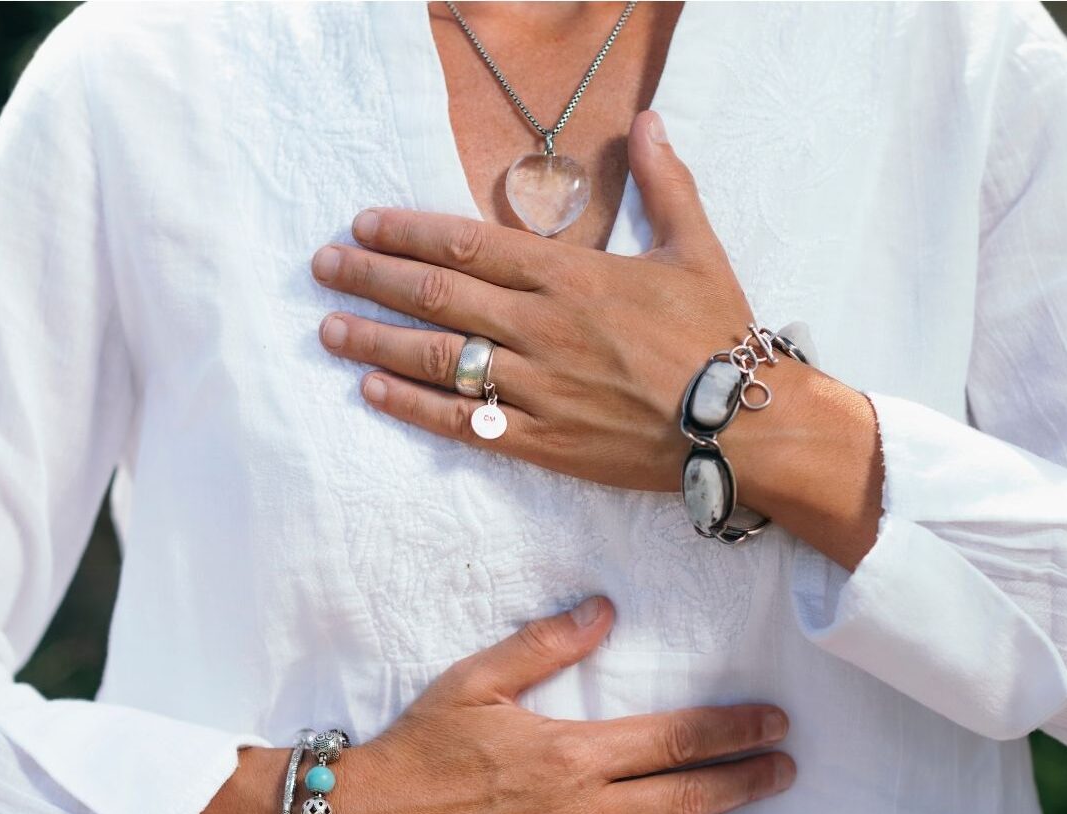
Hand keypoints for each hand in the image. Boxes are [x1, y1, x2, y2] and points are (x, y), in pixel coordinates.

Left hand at [309, 109, 839, 494]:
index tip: (364, 222)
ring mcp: (535, 387)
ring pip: (437, 358)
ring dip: (375, 339)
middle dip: (372, 277)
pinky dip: (413, 405)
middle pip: (436, 295)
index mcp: (569, 277)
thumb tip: (649, 120)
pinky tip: (373, 391)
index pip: (468, 244)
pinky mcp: (540, 439)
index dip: (408, 231)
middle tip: (323, 267)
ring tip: (329, 328)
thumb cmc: (719, 336)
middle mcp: (539, 328)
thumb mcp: (696, 248)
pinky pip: (461, 421)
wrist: (742, 424)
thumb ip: (664, 184)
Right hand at [322, 595, 794, 813]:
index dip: (734, 730)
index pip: (676, 738)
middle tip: (787, 771)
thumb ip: (546, 645)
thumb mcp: (476, 681)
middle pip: (688, 797)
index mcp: (572, 753)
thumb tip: (605, 610)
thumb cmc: (417, 750)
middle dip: (748, 782)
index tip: (773, 722)